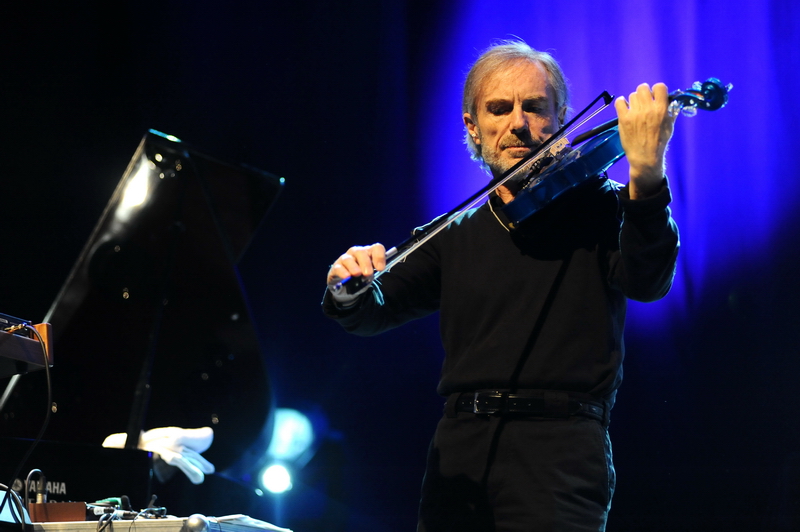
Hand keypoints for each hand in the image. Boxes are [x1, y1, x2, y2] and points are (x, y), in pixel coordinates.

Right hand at [327, 243, 385, 303]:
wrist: (347, 285)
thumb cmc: (362, 276)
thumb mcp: (371, 273)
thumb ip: (375, 271)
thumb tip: (380, 270)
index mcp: (369, 252)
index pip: (376, 248)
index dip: (379, 257)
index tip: (380, 268)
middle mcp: (357, 252)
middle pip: (361, 252)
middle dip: (365, 263)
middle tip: (368, 273)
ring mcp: (345, 258)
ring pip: (348, 259)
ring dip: (353, 266)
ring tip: (357, 274)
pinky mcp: (336, 267)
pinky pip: (339, 267)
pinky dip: (343, 272)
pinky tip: (347, 277)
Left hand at [614, 83, 676, 198]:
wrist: (645, 156)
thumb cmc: (659, 142)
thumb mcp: (670, 126)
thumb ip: (671, 111)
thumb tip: (673, 101)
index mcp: (661, 109)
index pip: (659, 87)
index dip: (657, 90)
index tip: (655, 96)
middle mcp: (648, 109)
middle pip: (643, 88)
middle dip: (644, 93)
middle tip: (644, 102)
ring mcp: (634, 113)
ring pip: (632, 95)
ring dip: (634, 100)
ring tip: (635, 109)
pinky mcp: (623, 119)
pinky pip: (620, 102)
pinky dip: (622, 102)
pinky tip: (625, 107)